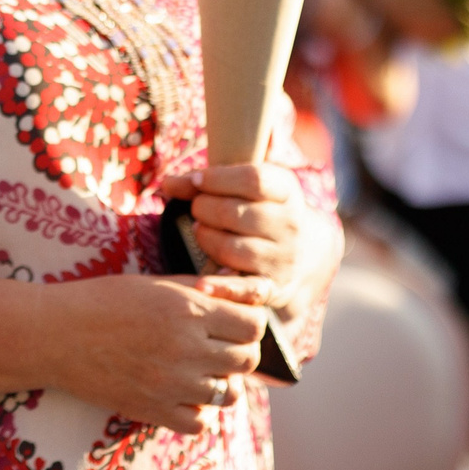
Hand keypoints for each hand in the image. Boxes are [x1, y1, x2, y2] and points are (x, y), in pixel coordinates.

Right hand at [39, 274, 270, 434]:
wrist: (54, 334)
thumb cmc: (102, 301)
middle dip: (238, 351)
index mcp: (188, 309)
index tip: (232, 322)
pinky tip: (179, 394)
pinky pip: (200, 422)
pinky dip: (196, 410)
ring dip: (220, 382)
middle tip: (215, 346)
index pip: (254, 325)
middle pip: (247, 360)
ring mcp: (172, 383)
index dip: (248, 323)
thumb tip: (244, 294)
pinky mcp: (154, 410)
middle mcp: (187, 347)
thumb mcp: (154, 284)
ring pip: (229, 394)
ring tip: (196, 371)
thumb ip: (201, 289)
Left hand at [165, 163, 310, 309]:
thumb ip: (203, 180)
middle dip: (202, 208)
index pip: (252, 179)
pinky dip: (222, 288)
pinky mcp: (272, 287)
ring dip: (205, 238)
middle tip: (197, 209)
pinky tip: (201, 285)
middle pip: (233, 213)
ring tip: (202, 231)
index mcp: (287, 190)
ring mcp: (283, 258)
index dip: (217, 179)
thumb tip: (168, 184)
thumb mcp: (242, 186)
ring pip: (230, 248)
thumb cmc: (258, 208)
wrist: (301, 253)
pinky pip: (246, 290)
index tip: (196, 181)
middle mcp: (290, 224)